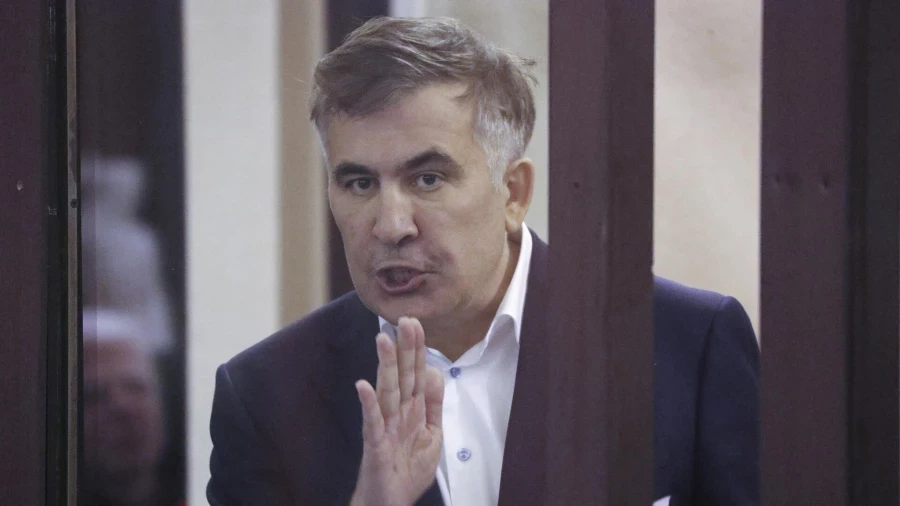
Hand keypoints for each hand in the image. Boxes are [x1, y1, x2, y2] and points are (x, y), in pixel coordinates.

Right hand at [350, 317, 444, 505]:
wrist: (391, 503)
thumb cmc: (407, 470)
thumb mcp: (431, 433)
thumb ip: (433, 404)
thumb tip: (435, 372)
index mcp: (411, 409)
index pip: (414, 372)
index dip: (416, 349)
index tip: (416, 323)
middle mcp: (396, 413)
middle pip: (401, 375)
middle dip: (404, 348)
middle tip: (405, 320)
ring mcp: (384, 427)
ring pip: (386, 391)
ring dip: (385, 366)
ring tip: (383, 340)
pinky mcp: (375, 445)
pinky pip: (372, 422)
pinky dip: (368, 404)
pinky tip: (363, 386)